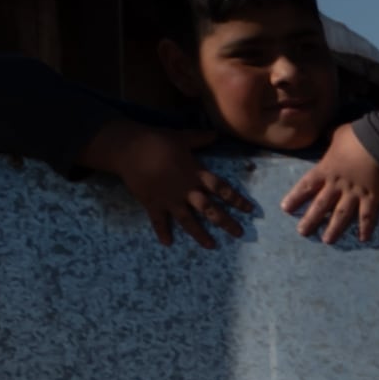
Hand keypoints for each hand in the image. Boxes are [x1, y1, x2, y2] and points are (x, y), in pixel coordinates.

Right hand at [82, 120, 252, 248]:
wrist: (129, 148)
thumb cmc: (156, 140)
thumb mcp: (181, 137)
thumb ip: (200, 139)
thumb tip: (216, 133)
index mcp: (195, 173)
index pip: (222, 189)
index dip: (237, 199)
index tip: (250, 210)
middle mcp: (186, 189)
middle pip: (210, 209)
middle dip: (226, 222)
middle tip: (239, 234)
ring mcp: (169, 199)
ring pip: (188, 220)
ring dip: (200, 234)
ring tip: (211, 246)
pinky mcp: (152, 203)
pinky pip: (159, 221)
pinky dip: (162, 232)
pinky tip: (167, 243)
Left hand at [283, 126, 378, 245]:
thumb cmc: (358, 136)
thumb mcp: (339, 132)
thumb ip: (330, 137)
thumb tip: (326, 134)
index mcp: (326, 169)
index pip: (306, 186)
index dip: (295, 198)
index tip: (285, 208)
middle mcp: (337, 185)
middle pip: (321, 206)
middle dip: (310, 220)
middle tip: (302, 232)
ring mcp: (355, 194)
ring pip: (341, 215)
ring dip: (333, 229)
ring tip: (327, 241)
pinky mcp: (373, 198)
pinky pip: (368, 216)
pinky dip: (365, 228)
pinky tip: (363, 238)